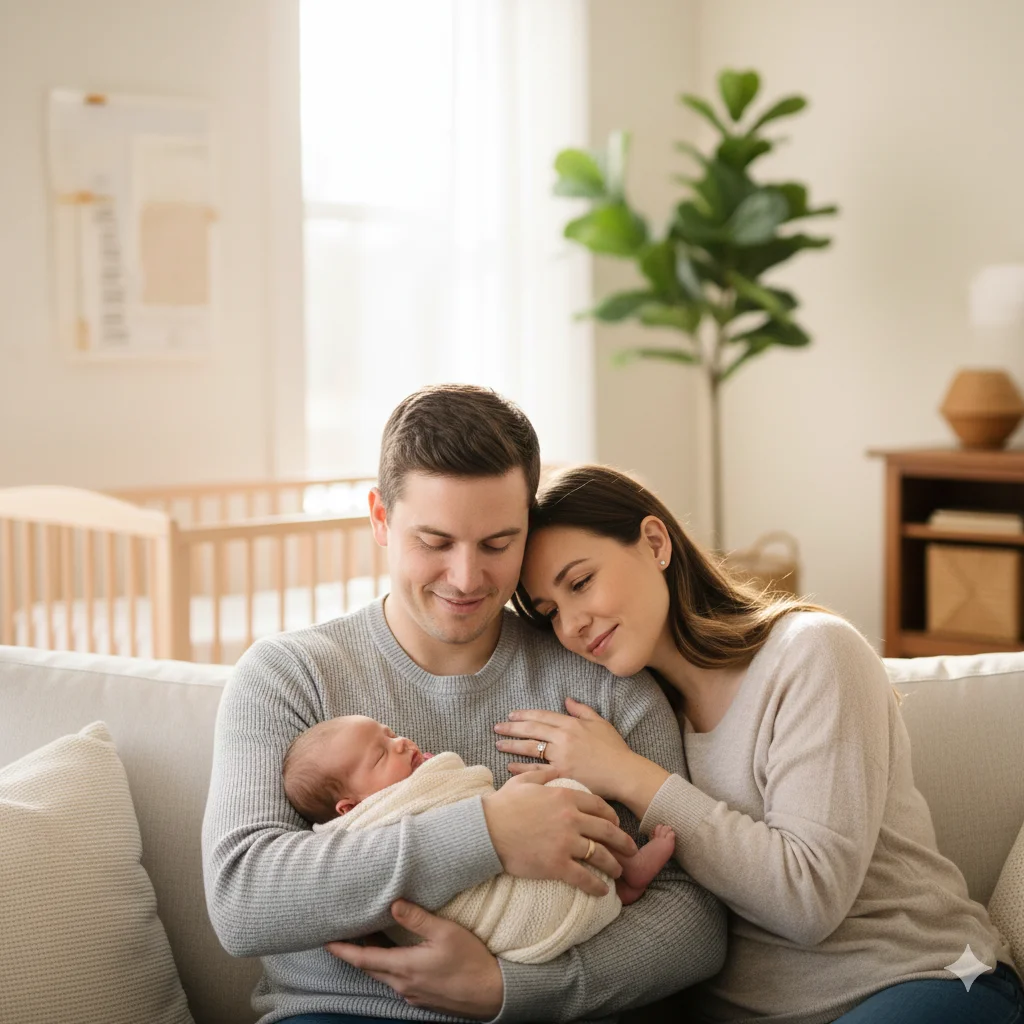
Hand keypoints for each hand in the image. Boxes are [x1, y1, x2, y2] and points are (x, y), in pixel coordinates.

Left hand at [326, 900, 502, 1019]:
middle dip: (355, 953)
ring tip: (368, 941)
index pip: (363, 960)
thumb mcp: (446, 932)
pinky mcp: (423, 999)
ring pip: (384, 976)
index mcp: (405, 968)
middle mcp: (403, 985)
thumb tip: (393, 904)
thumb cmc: (472, 960)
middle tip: (344, 935)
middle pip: (370, 969)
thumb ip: (417, 918)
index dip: (342, 950)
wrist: (493, 993)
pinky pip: (398, 983)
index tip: (326, 941)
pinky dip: (390, 968)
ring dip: (374, 960)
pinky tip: (397, 957)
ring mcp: (413, 995)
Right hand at [481, 767, 636, 895]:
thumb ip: (544, 774)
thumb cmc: (503, 804)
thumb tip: (555, 769)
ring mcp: (565, 842)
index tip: (617, 824)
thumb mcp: (524, 781)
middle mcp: (570, 818)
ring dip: (614, 864)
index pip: (599, 806)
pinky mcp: (557, 865)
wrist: (486, 830)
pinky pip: (584, 877)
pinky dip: (596, 886)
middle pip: (607, 830)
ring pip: (600, 854)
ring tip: (618, 871)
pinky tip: (602, 891)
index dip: (612, 816)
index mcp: (565, 796)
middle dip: (623, 841)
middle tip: (631, 849)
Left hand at [495, 698, 640, 800]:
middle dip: (512, 728)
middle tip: (497, 727)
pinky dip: (521, 768)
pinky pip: (536, 771)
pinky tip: (509, 766)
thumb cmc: (614, 749)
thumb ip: (581, 710)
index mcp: (571, 724)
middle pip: (532, 730)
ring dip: (512, 746)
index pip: (542, 716)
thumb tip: (566, 699)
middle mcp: (563, 739)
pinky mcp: (561, 775)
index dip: (525, 715)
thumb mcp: (600, 723)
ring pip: (530, 749)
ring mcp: (561, 758)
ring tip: (498, 744)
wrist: (624, 773)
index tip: (512, 715)